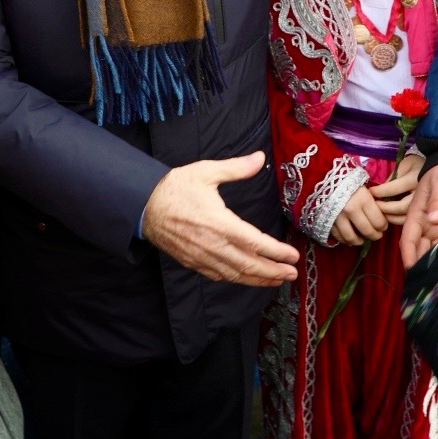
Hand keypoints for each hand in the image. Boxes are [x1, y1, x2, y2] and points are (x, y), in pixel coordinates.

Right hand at [142, 153, 299, 285]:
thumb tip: (259, 158)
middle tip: (292, 274)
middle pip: (249, 264)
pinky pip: (219, 276)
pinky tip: (248, 278)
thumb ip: (236, 168)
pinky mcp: (193, 262)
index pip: (255, 242)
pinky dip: (237, 279)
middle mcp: (213, 244)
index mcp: (219, 223)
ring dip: (258, 279)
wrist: (144, 206)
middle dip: (273, 271)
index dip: (276, 252)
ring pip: (236, 274)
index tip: (293, 255)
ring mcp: (202, 256)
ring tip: (277, 280)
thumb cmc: (175, 188)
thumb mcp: (206, 171)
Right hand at [333, 184, 389, 245]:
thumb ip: (373, 203)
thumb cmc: (350, 182)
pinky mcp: (328, 220)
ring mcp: (338, 216)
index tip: (383, 226)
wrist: (327, 179)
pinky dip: (346, 240)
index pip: (379, 221)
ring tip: (364, 239)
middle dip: (375, 235)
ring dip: (360, 241)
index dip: (383, 226)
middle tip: (377, 235)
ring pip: (352, 237)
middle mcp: (351, 209)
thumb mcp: (365, 188)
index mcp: (363, 199)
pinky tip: (351, 238)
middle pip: (367, 231)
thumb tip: (383, 217)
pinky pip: (338, 236)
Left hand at [370, 153, 423, 223]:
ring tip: (380, 213)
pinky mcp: (428, 211)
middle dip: (386, 208)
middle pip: (402, 206)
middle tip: (375, 206)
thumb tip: (380, 190)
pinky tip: (391, 217)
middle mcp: (422, 193)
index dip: (380, 191)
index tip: (371, 192)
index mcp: (415, 178)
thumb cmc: (417, 165)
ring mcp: (427, 204)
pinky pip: (413, 220)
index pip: (394, 188)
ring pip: (408, 217)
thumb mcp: (405, 165)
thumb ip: (393, 177)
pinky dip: (400, 220)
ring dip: (392, 217)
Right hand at [401, 162, 437, 267]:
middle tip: (429, 280)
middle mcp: (424, 223)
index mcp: (416, 213)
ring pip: (431, 248)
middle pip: (418, 247)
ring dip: (433, 260)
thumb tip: (434, 220)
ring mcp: (436, 226)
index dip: (408, 254)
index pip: (408, 238)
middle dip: (421, 263)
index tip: (412, 269)